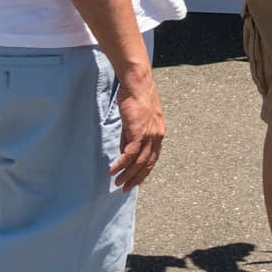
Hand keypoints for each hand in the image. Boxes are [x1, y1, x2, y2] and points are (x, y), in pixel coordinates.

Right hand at [110, 67, 165, 190]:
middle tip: (124, 188)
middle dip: (136, 178)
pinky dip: (121, 163)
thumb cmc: (135, 99)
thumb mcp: (135, 122)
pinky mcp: (139, 131)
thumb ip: (131, 138)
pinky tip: (113, 170)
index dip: (143, 172)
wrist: (137, 83)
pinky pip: (130, 153)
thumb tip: (125, 153)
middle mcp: (157, 136)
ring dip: (127, 174)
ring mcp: (150, 134)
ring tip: (117, 182)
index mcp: (159, 134)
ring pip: (139, 161)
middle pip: (147, 164)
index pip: (153, 159)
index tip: (133, 182)